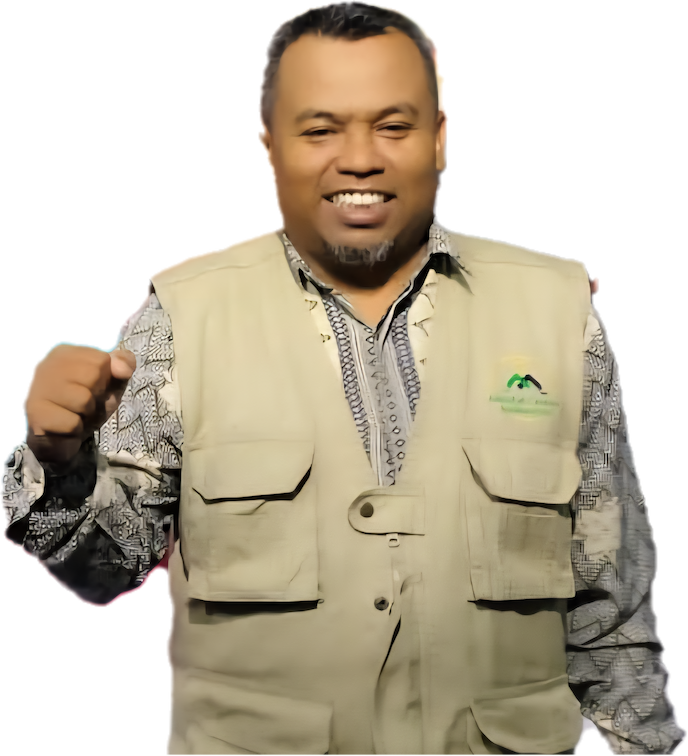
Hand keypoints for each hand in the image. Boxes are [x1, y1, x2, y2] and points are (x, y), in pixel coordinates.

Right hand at [23, 345, 136, 465]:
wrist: (58, 438)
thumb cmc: (85, 406)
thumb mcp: (111, 383)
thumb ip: (123, 365)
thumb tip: (124, 369)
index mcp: (66, 353)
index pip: (102, 360)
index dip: (105, 380)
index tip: (92, 387)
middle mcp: (47, 365)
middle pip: (93, 377)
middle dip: (96, 397)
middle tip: (83, 404)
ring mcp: (38, 389)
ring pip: (83, 401)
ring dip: (86, 414)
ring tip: (74, 414)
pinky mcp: (35, 414)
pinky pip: (72, 423)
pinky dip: (75, 429)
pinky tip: (63, 426)